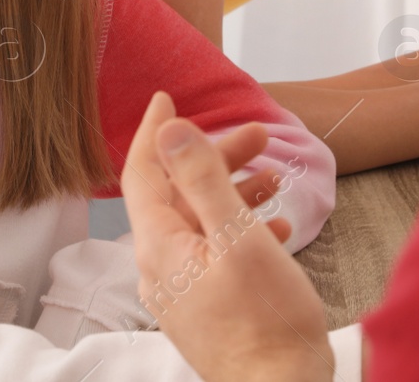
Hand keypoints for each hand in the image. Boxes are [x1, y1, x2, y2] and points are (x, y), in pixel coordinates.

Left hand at [121, 92, 333, 381]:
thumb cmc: (266, 320)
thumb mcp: (237, 235)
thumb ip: (202, 179)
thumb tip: (169, 131)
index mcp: (159, 246)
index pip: (142, 173)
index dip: (154, 131)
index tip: (166, 98)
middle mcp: (161, 268)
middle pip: (179, 195)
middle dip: (216, 159)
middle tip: (260, 136)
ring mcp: (183, 293)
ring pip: (202, 224)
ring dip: (234, 193)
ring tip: (276, 179)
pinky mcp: (207, 310)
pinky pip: (216, 255)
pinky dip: (241, 231)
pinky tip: (276, 229)